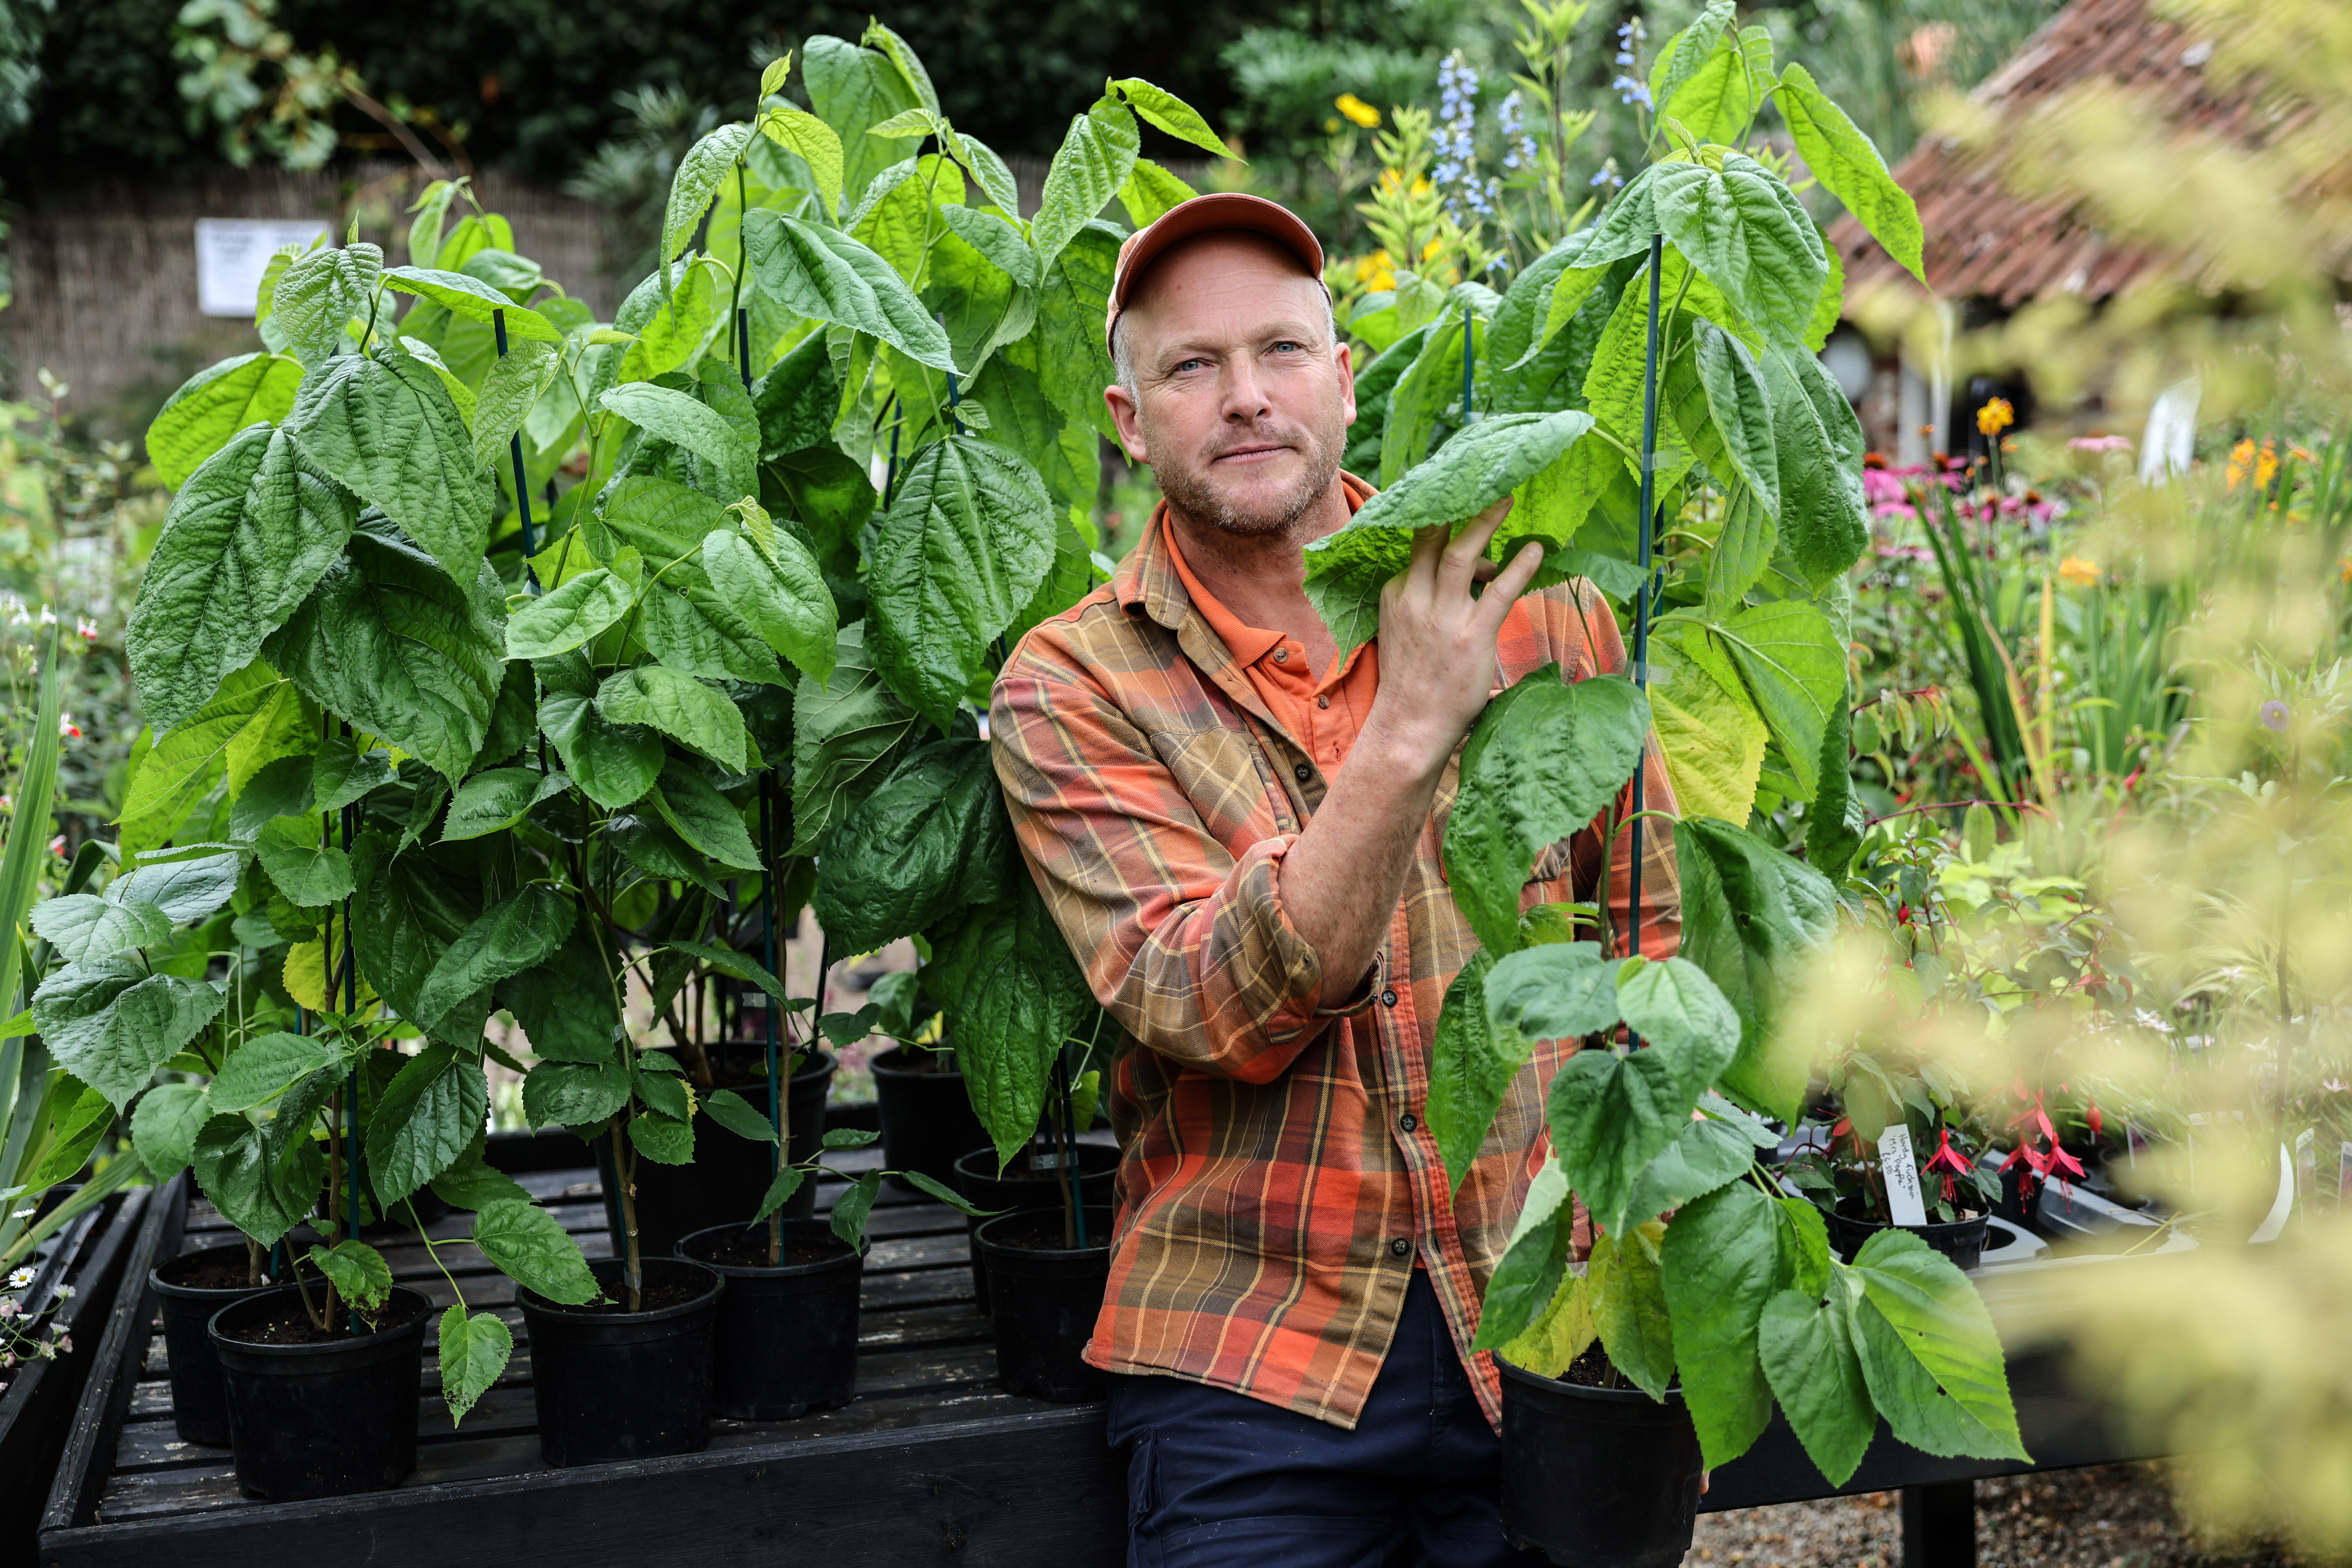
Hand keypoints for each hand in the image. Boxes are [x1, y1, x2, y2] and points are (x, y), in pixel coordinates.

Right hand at [1361, 498, 1543, 776]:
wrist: (1409, 728)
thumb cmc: (1414, 681)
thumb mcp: (1405, 630)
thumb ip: (1429, 599)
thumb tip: (1478, 574)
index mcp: (1396, 594)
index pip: (1419, 547)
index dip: (1443, 526)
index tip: (1462, 508)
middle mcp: (1414, 598)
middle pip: (1434, 537)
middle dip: (1460, 507)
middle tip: (1486, 484)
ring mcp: (1442, 617)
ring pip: (1462, 554)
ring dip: (1486, 523)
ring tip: (1507, 499)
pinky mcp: (1471, 635)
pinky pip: (1499, 590)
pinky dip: (1519, 566)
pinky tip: (1536, 551)